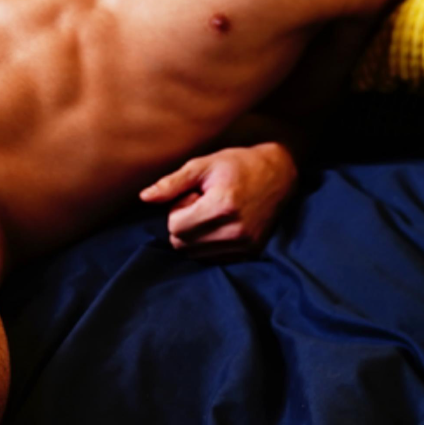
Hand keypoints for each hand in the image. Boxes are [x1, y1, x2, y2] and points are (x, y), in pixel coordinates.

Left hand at [138, 143, 297, 257]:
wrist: (279, 173)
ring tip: (213, 214)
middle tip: (202, 204)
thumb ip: (172, 183)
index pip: (174, 226)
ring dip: (196, 236)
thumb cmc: (237, 165)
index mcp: (222, 206)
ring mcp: (245, 245)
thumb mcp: (203, 165)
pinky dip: (209, 245)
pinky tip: (221, 225)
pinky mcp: (250, 253)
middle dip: (184, 224)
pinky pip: (212, 259)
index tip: (194, 195)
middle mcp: (235, 230)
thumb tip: (144, 198)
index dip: (177, 209)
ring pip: (195, 254)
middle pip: (182, 243)